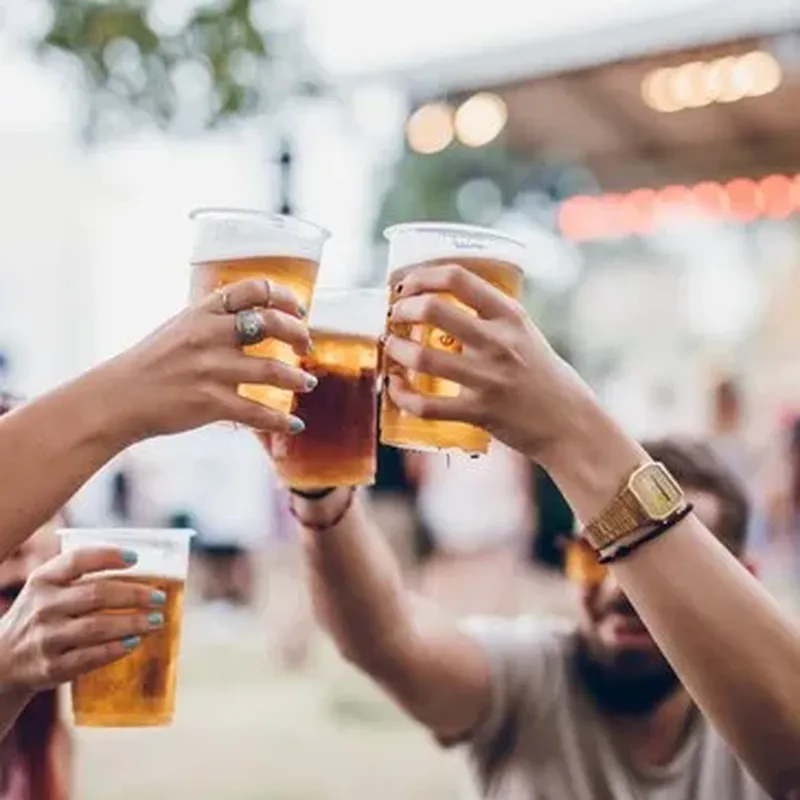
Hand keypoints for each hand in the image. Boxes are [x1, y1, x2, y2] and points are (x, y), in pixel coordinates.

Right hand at [0, 548, 164, 693]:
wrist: (2, 661)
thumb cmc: (41, 615)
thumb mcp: (47, 588)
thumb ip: (81, 575)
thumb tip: (139, 564)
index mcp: (43, 580)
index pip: (78, 560)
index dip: (109, 556)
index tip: (136, 558)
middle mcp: (43, 606)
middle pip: (97, 595)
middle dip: (134, 595)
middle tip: (160, 597)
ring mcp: (46, 639)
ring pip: (97, 627)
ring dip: (132, 623)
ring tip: (156, 620)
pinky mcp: (51, 668)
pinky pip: (90, 657)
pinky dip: (116, 649)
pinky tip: (135, 642)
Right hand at [94, 278, 315, 440]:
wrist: (117, 398)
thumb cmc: (150, 363)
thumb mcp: (180, 326)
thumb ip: (213, 319)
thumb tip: (251, 315)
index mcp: (203, 312)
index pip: (254, 289)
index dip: (285, 298)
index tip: (299, 312)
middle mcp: (209, 335)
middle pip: (272, 323)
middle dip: (298, 335)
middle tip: (306, 347)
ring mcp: (211, 369)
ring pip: (272, 370)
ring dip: (297, 378)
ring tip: (307, 382)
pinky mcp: (211, 402)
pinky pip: (257, 412)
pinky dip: (281, 420)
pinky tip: (294, 423)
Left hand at [384, 263, 595, 460]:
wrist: (570, 424)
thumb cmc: (543, 376)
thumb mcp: (525, 333)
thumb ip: (491, 317)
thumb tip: (442, 300)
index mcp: (510, 316)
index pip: (458, 278)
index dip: (422, 275)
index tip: (406, 283)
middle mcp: (499, 343)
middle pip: (432, 310)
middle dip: (402, 310)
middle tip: (395, 316)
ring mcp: (488, 379)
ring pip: (422, 357)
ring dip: (396, 350)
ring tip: (392, 347)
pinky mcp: (479, 412)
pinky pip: (426, 405)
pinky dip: (402, 395)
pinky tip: (396, 387)